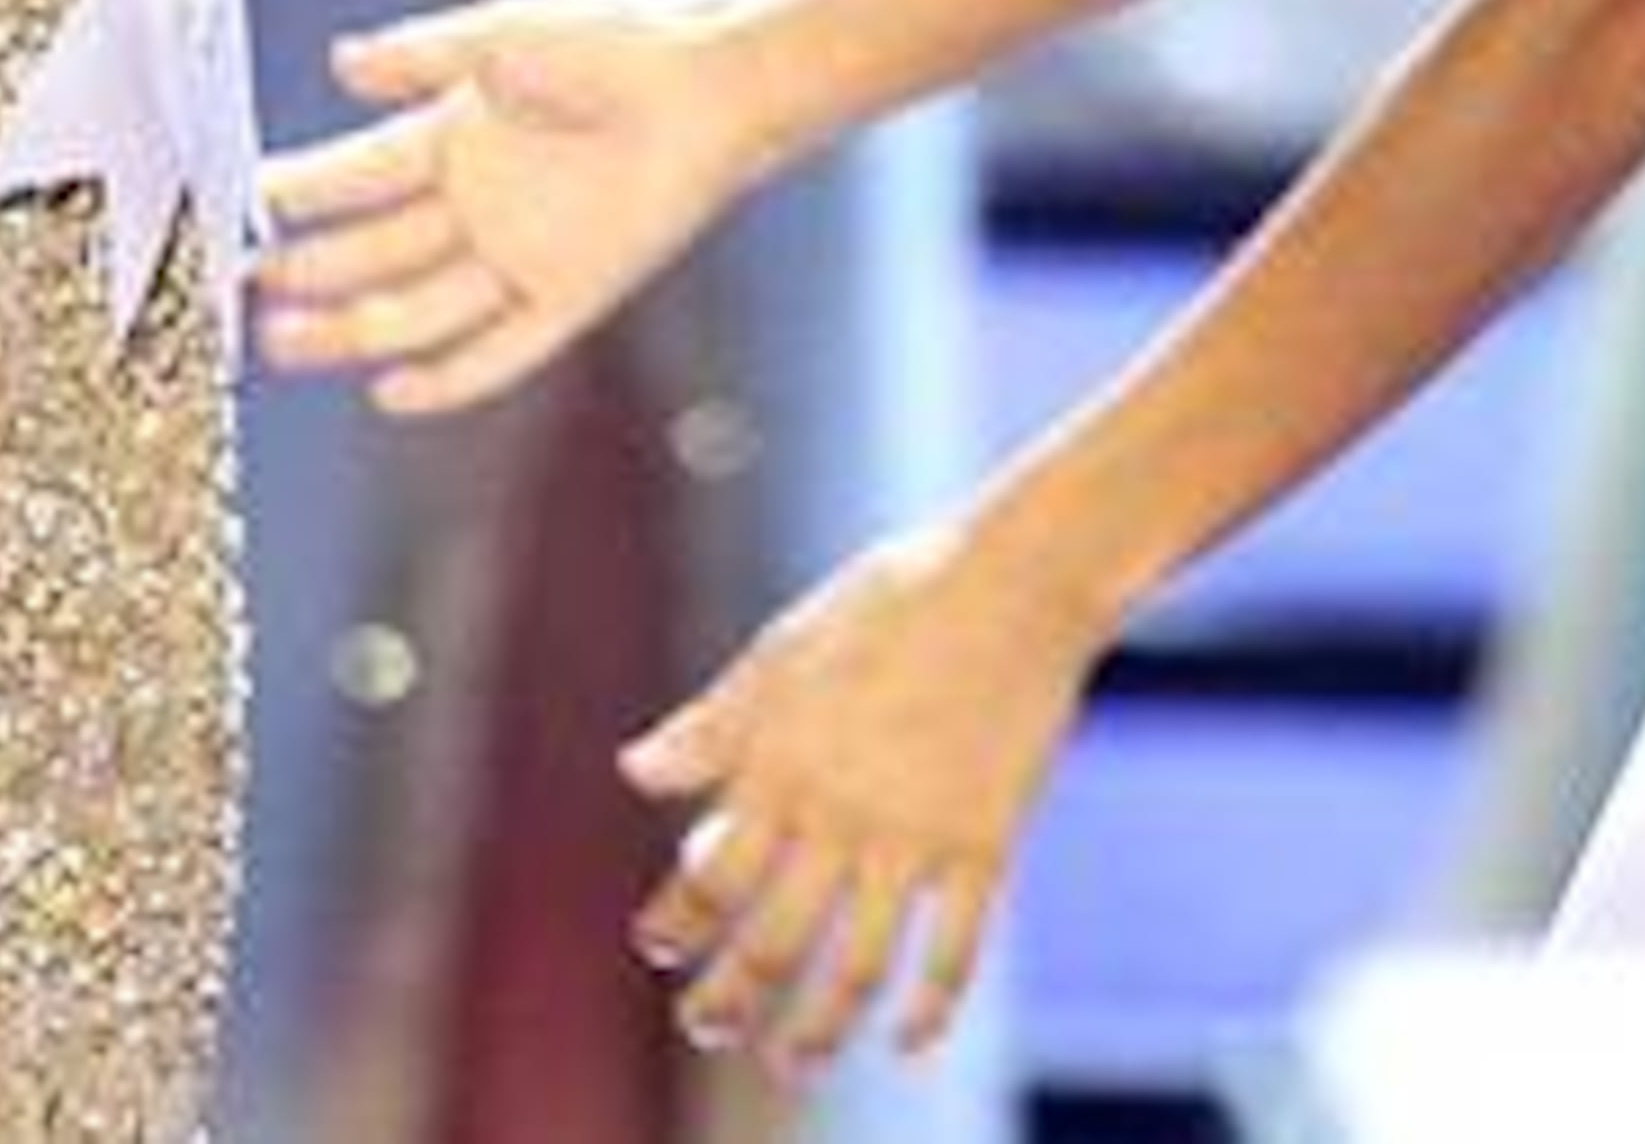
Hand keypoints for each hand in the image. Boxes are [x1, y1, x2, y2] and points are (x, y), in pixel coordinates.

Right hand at [253, 0, 772, 411]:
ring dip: (352, 328)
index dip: (301, 192)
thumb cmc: (612, 42)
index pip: (357, 176)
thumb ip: (420, 54)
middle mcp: (478, 202)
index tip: (238, 204)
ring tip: (281, 341)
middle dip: (309, 270)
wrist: (710, 79)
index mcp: (455, 135)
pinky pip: (499, 352)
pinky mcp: (571, 294)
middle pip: (375, 251)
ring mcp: (520, 254)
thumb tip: (340, 63)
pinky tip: (390, 391)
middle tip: (241, 287)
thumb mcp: (501, 33)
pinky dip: (448, 378)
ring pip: (417, 308)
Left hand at [620, 517, 1107, 1077]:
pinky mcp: (983, 848)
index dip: (677, 921)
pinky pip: (953, 954)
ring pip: (853, 968)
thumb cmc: (892, 600)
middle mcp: (840, 816)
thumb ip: (712, 725)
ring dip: (815, 1030)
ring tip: (791, 1063)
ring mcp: (915, 840)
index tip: (658, 947)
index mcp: (782, 765)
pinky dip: (928, 1010)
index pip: (709, 876)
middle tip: (706, 1028)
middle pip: (771, 940)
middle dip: (730, 998)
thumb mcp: (785, 650)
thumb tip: (633, 775)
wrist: (1012, 581)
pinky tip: (906, 1043)